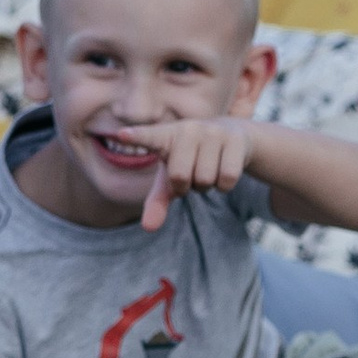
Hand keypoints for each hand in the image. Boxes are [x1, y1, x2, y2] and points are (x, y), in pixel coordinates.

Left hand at [131, 113, 255, 229]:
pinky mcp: (235, 140)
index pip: (149, 137)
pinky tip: (223, 168)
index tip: (122, 135)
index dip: (137, 137)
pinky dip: (223, 185)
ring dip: (206, 185)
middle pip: (180, 176)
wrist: (233, 137)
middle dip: (186, 185)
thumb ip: (157, 202)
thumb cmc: (192, 159)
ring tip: (208, 167)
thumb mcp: (171, 179)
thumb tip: (148, 228)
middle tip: (192, 173)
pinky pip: (226, 179)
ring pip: (205, 179)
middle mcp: (188, 129)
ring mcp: (213, 132)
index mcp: (166, 136)